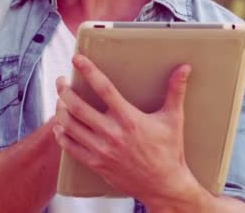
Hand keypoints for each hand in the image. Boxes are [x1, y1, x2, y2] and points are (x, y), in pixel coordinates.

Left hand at [53, 54, 205, 209]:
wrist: (165, 186)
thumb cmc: (169, 151)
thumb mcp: (173, 119)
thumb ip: (175, 91)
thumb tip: (184, 68)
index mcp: (129, 118)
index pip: (104, 89)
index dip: (88, 71)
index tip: (76, 58)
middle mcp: (112, 133)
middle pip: (78, 106)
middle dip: (64, 90)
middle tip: (61, 80)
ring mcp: (102, 149)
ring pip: (70, 125)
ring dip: (60, 110)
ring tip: (60, 100)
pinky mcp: (96, 164)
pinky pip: (70, 147)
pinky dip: (61, 135)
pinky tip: (59, 126)